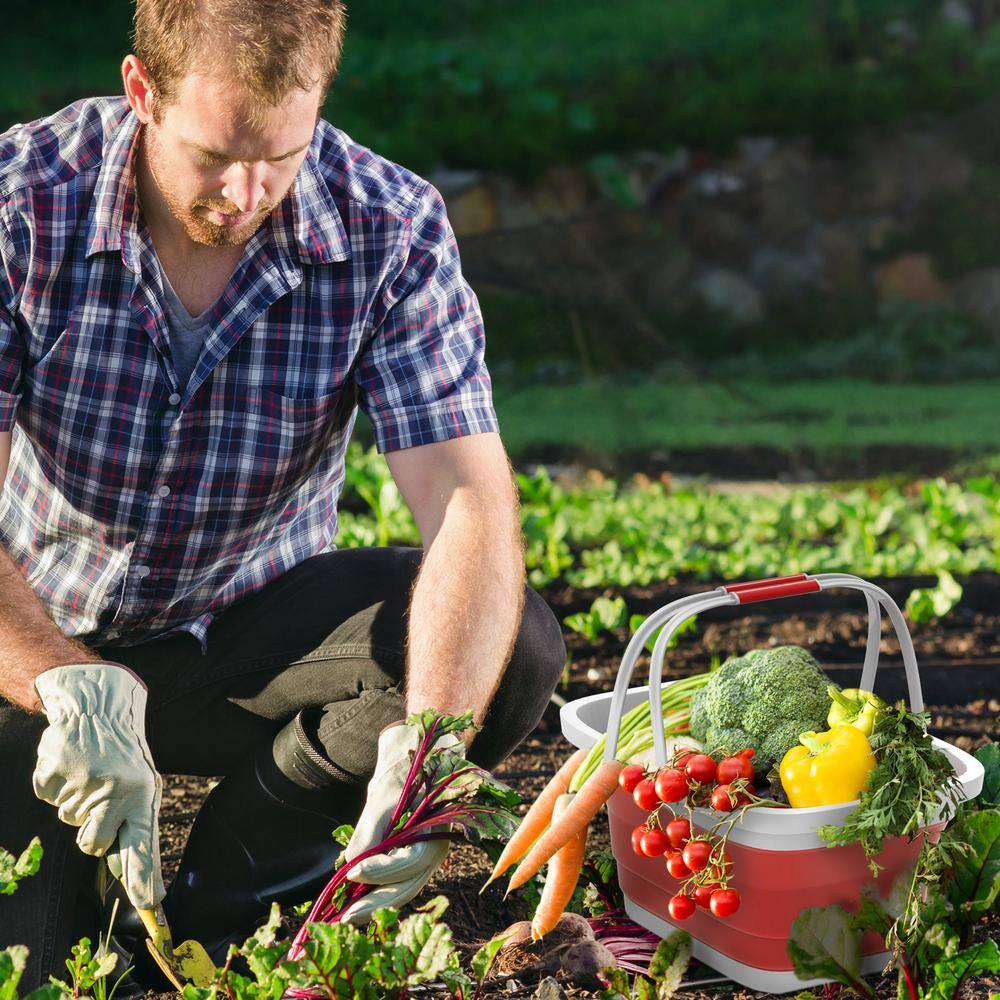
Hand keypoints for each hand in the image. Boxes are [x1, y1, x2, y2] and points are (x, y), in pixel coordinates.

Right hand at [32, 663, 164, 910]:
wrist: (98, 710)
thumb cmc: (122, 757)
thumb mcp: (141, 786)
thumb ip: (135, 827)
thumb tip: (136, 881)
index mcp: (143, 794)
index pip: (144, 844)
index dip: (144, 876)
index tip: (149, 903)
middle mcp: (116, 790)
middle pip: (92, 845)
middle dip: (91, 834)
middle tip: (98, 805)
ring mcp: (84, 781)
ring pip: (69, 820)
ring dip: (76, 804)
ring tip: (89, 775)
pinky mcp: (55, 773)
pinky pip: (49, 799)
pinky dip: (57, 787)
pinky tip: (71, 765)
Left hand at [340, 721, 462, 925]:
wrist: (412, 759)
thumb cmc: (402, 773)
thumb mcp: (383, 796)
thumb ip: (369, 832)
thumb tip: (349, 867)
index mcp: (435, 830)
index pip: (410, 862)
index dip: (381, 871)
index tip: (351, 873)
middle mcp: (435, 850)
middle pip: (408, 885)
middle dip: (376, 902)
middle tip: (346, 916)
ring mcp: (426, 857)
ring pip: (403, 888)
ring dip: (376, 903)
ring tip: (347, 915)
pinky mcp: (413, 859)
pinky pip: (398, 882)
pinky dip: (379, 892)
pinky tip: (356, 900)